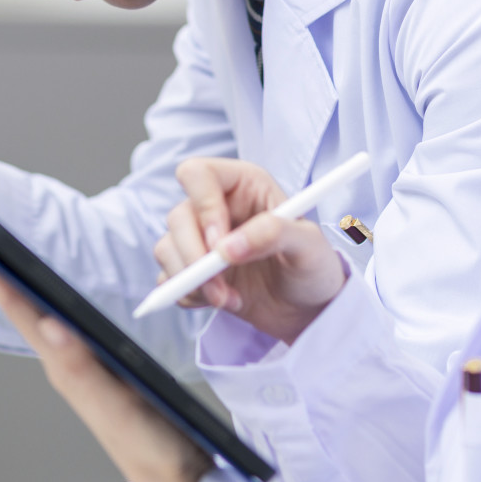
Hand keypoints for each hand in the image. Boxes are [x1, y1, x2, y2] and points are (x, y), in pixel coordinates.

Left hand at [0, 234, 209, 481]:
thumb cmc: (155, 456)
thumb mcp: (118, 411)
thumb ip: (83, 371)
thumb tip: (47, 323)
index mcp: (67, 369)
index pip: (22, 310)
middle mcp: (69, 367)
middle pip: (24, 309)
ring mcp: (85, 371)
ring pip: (41, 318)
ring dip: (15, 284)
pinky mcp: (104, 374)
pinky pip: (66, 329)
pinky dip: (50, 304)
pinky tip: (50, 298)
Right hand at [157, 158, 346, 344]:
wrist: (308, 307)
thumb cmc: (313, 266)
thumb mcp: (309, 245)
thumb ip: (274, 234)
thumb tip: (227, 247)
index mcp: (243, 184)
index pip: (198, 174)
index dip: (203, 206)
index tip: (219, 244)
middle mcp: (216, 207)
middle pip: (177, 216)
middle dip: (194, 257)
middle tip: (219, 286)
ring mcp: (201, 239)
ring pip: (167, 248)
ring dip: (192, 281)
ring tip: (228, 298)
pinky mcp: (193, 269)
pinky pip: (168, 278)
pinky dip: (189, 296)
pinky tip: (224, 302)